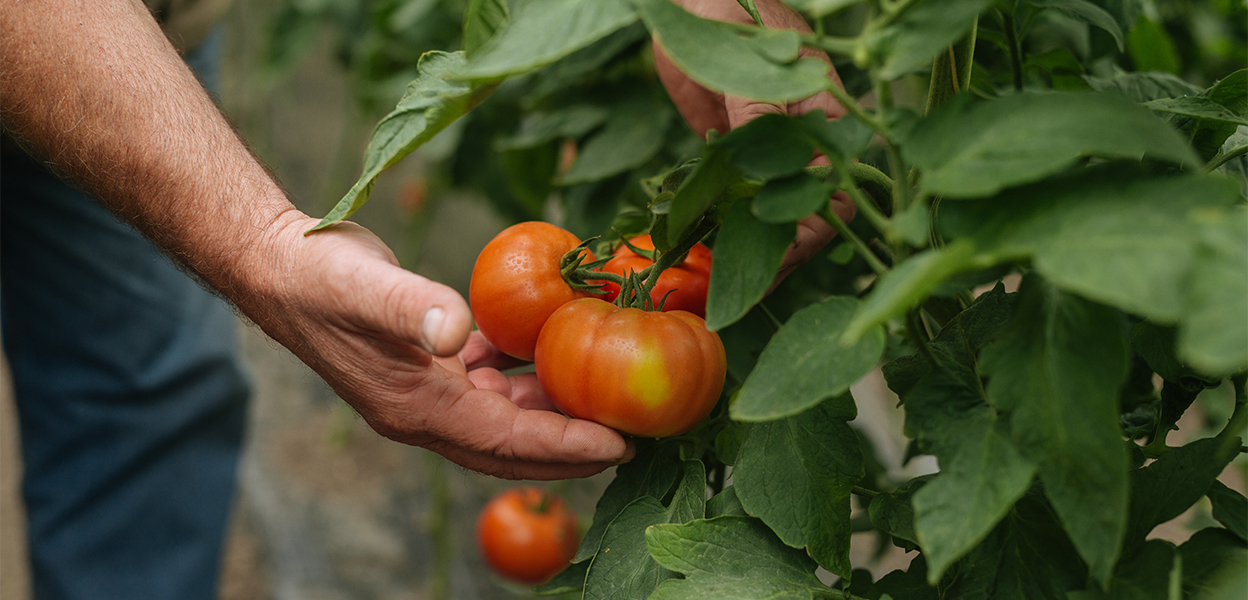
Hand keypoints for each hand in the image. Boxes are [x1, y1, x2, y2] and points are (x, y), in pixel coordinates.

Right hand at [237, 211, 632, 479]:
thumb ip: (414, 308)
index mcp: (418, 408)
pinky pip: (488, 387)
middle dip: (571, 451)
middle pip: (513, 448)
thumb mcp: (368, 287)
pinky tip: (551, 358)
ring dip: (551, 416)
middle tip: (630, 440)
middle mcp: (425, 413)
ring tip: (604, 403)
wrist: (276, 265)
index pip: (508, 442)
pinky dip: (523, 381)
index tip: (621, 443)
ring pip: (504, 419)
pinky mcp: (427, 369)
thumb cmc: (320, 276)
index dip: (566, 446)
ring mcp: (425, 393)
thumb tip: (459, 329)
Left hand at [654, 0, 857, 286]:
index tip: (775, 265)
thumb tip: (770, 157)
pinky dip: (718, 229)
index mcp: (825, 117)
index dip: (809, 236)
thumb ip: (759, 110)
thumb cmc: (731, 14)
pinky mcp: (734, 155)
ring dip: (744, 250)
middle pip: (804, 216)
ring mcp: (768, 152)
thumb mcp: (745, 60)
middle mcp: (803, 142)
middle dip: (776, 256)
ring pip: (768, 214)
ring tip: (717, 288)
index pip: (834, 193)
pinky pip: (733, 201)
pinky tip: (699, 256)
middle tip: (741, 294)